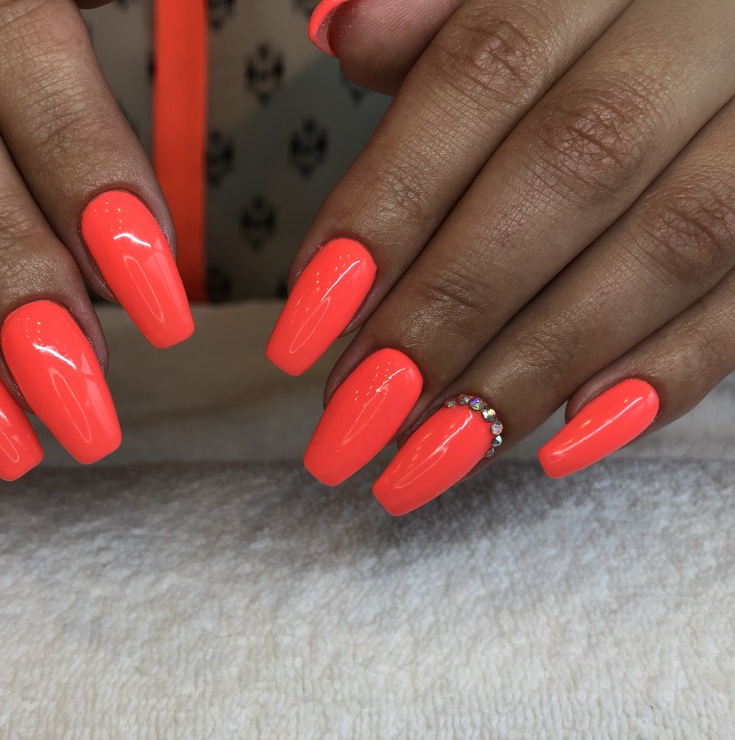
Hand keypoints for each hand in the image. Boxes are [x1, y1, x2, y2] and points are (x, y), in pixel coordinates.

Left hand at [273, 0, 734, 513]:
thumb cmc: (596, 17)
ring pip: (670, 244)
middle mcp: (708, 26)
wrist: (728, 21)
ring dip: (535, 365)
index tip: (307, 322)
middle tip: (356, 411)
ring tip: (430, 455)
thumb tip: (340, 30)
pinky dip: (661, 377)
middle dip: (451, 305)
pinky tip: (561, 439)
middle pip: (571, 167)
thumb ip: (437, 12)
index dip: (388, 201)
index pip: (482, 73)